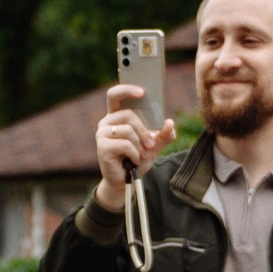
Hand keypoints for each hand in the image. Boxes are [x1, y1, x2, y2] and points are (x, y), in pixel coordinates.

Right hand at [91, 84, 177, 210]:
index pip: (115, 95)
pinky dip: (134, 153)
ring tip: (141, 154)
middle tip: (151, 144)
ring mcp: (102, 134)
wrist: (126, 181)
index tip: (142, 92)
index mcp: (117, 116)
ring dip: (140, 144)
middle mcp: (107, 122)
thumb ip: (164, 134)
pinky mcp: (102, 146)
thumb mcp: (154, 146)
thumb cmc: (136, 159)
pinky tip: (133, 160)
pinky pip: (125, 143)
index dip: (126, 89)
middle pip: (128, 114)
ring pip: (128, 130)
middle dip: (144, 130)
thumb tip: (170, 123)